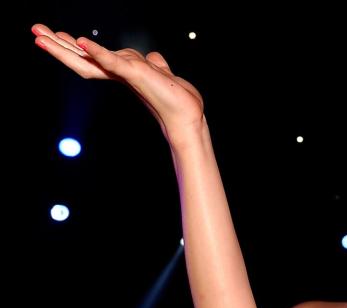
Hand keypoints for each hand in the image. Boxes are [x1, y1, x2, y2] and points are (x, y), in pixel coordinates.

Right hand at [32, 24, 203, 142]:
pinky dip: (98, 52)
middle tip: (35, 30)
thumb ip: (154, 64)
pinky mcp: (133, 73)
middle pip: (82, 58)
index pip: (92, 57)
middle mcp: (119, 73)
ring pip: (89, 59)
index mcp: (122, 71)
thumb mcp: (161, 73)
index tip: (56, 34)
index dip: (74, 47)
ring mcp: (124, 74)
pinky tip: (82, 42)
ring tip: (43, 35)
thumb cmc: (177, 98)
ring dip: (64, 47)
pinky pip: (112, 61)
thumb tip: (155, 57)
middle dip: (58, 45)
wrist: (188, 114)